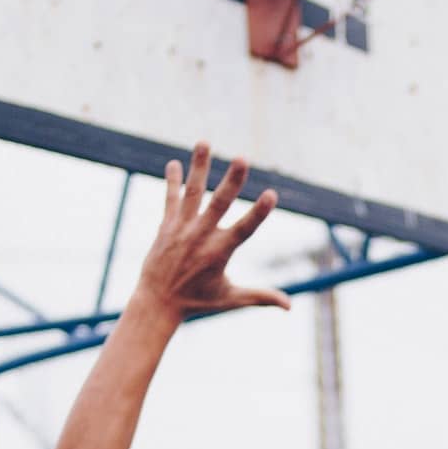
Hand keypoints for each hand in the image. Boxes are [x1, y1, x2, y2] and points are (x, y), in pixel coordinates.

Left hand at [135, 143, 289, 319]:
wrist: (157, 303)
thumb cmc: (197, 302)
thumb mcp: (231, 299)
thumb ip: (261, 297)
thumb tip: (290, 306)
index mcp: (220, 253)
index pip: (244, 230)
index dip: (258, 213)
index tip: (272, 194)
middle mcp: (201, 237)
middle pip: (219, 204)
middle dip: (232, 181)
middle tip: (242, 158)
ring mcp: (182, 229)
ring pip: (192, 192)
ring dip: (199, 166)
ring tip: (204, 142)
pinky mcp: (166, 226)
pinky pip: (170, 198)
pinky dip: (173, 180)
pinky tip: (174, 162)